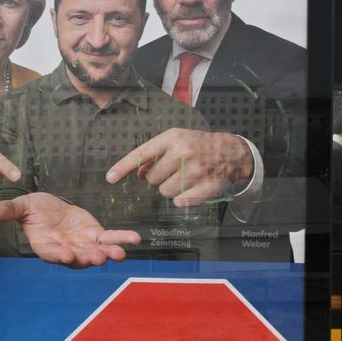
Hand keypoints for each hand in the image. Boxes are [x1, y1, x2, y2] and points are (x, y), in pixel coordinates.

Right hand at [0, 192, 140, 267]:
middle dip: (87, 258)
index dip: (58, 255)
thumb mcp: (20, 207)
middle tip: (96, 258)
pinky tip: (135, 240)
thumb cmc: (32, 210)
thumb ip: (8, 210)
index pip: (51, 253)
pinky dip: (122, 239)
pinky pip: (111, 239)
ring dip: (107, 253)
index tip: (65, 255)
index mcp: (46, 245)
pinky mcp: (96, 236)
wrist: (48, 209)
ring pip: (96, 252)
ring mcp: (83, 245)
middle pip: (77, 257)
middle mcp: (66, 249)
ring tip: (119, 254)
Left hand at [106, 128, 252, 207]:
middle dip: (158, 178)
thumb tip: (137, 172)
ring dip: (170, 188)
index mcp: (172, 139)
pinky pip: (179, 201)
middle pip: (151, 179)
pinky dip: (183, 198)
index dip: (123, 167)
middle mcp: (182, 153)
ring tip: (184, 177)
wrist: (231, 152)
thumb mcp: (176, 140)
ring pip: (164, 192)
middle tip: (173, 170)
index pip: (141, 155)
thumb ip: (154, 154)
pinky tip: (192, 187)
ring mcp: (194, 171)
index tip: (110, 178)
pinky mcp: (204, 188)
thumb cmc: (198, 145)